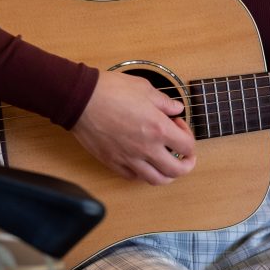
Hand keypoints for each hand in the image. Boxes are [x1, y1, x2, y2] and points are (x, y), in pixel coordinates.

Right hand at [72, 70, 195, 184]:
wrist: (81, 99)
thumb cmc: (110, 91)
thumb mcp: (144, 88)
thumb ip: (164, 102)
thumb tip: (176, 109)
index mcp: (158, 129)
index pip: (187, 146)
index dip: (188, 136)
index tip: (178, 125)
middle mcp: (147, 148)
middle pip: (177, 170)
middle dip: (186, 164)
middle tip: (184, 156)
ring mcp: (129, 159)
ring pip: (156, 180)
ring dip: (167, 174)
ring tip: (166, 164)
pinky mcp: (113, 163)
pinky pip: (133, 177)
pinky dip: (143, 174)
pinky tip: (143, 163)